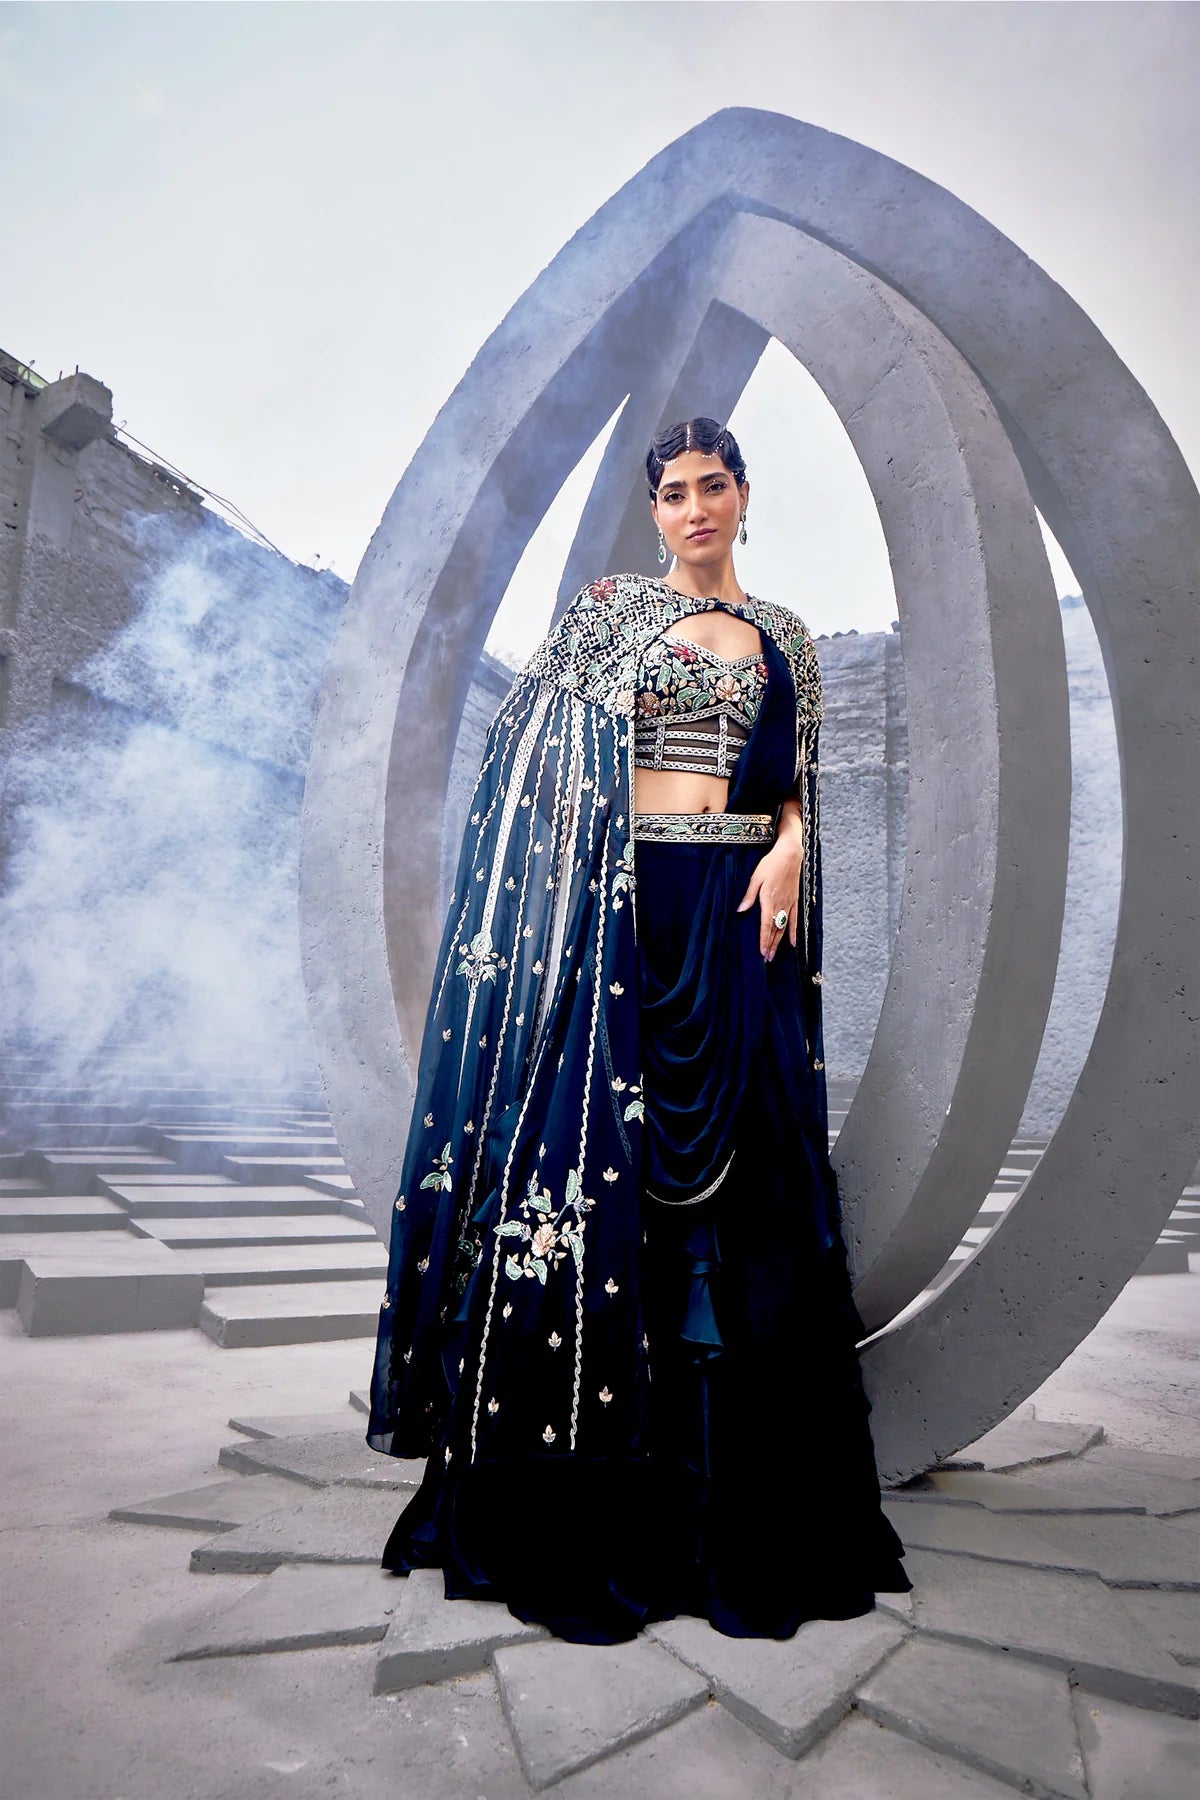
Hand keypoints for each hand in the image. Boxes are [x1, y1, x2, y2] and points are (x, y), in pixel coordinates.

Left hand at [736, 830, 802, 960]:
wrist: (790, 855)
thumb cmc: (770, 864)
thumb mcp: (756, 877)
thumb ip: (749, 896)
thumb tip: (740, 910)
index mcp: (769, 900)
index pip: (766, 925)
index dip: (764, 940)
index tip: (762, 952)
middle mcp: (780, 905)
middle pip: (775, 930)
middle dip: (770, 946)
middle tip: (766, 960)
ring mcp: (789, 904)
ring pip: (784, 928)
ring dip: (779, 943)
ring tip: (774, 955)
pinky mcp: (795, 901)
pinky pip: (795, 920)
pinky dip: (794, 933)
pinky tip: (793, 943)